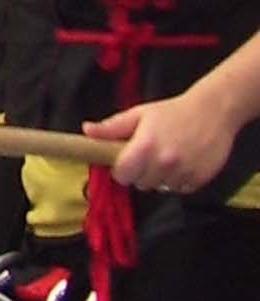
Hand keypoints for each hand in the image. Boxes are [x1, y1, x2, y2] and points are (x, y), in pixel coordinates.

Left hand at [86, 88, 235, 194]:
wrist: (213, 111)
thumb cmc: (171, 112)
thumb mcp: (138, 114)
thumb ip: (112, 127)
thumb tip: (86, 131)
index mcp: (145, 147)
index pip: (122, 175)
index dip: (120, 169)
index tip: (126, 160)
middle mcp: (164, 163)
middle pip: (140, 184)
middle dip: (139, 173)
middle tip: (148, 155)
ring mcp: (184, 173)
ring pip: (160, 188)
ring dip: (159, 177)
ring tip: (166, 157)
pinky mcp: (200, 179)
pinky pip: (180, 189)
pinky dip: (178, 180)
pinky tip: (182, 162)